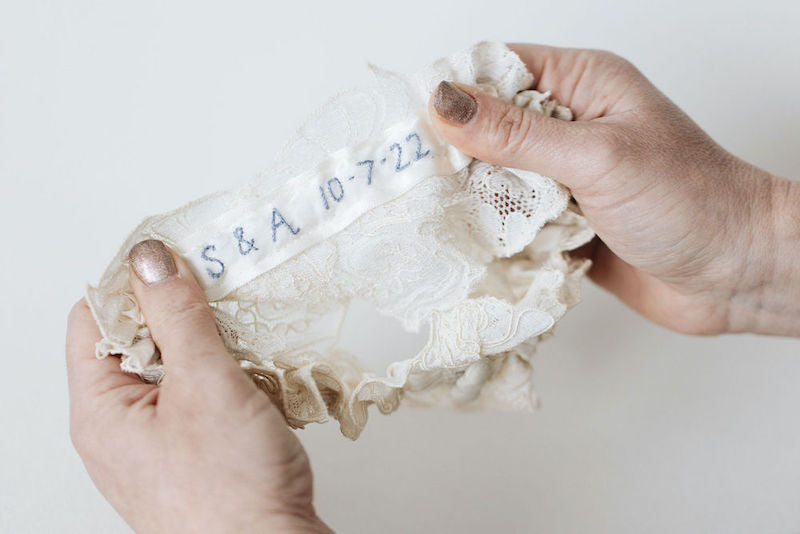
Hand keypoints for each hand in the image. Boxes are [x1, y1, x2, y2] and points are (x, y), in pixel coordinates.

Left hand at [66, 240, 331, 533]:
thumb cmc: (231, 493)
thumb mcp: (206, 386)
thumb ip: (179, 317)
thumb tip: (151, 260)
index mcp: (101, 411)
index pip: (94, 319)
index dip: (132, 282)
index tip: (176, 258)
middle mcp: (120, 428)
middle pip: (136, 341)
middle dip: (181, 314)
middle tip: (220, 294)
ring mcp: (157, 442)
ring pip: (174, 368)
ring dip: (211, 346)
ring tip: (244, 340)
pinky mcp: (192, 452)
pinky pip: (199, 395)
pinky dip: (226, 376)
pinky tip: (255, 377)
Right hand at [429, 43, 799, 336]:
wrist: (739, 274)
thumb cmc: (691, 201)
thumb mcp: (598, 157)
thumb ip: (518, 135)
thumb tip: (445, 103)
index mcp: (582, 86)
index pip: (497, 70)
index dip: (452, 92)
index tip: (410, 124)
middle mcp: (569, 128)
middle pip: (488, 130)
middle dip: (456, 156)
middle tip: (417, 183)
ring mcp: (565, 178)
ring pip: (496, 180)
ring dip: (476, 201)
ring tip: (443, 220)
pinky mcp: (564, 223)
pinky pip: (514, 223)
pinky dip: (497, 236)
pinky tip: (477, 249)